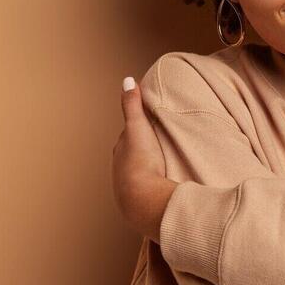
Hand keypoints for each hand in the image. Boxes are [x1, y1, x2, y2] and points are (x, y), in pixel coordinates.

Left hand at [112, 76, 176, 242]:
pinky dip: (154, 186)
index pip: (127, 137)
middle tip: (159, 145)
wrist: (144, 201)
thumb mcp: (138, 128)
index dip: (138, 130)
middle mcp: (120, 171)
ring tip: (165, 166)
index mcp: (119, 152)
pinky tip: (164, 187)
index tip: (149, 125)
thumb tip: (128, 80)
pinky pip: (148, 191)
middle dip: (143, 151)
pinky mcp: (142, 204)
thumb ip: (133, 105)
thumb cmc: (141, 162)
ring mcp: (130, 189)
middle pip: (132, 157)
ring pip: (140, 175)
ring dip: (150, 170)